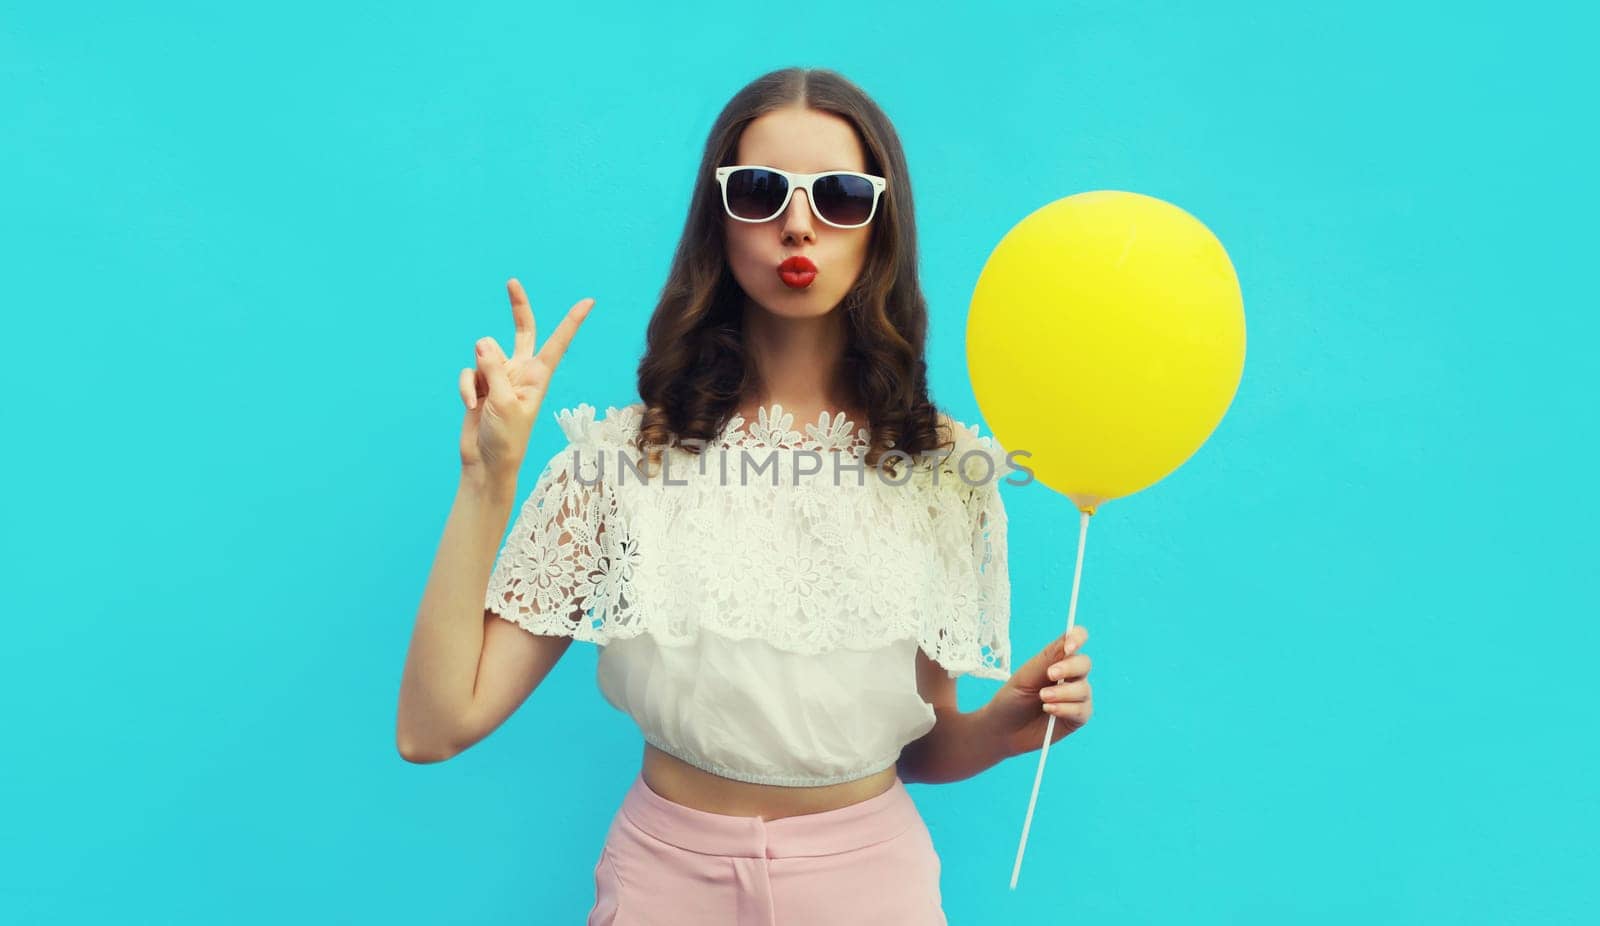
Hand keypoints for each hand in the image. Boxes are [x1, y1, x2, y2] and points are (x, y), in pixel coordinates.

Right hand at [458, 280, 594, 480]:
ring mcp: (499, 376)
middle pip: (522, 330)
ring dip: (478, 376)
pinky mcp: (480, 384)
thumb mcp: (504, 403)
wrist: (487, 462)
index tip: (588, 301)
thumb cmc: (507, 439)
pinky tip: (471, 405)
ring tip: (482, 400)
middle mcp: (521, 371)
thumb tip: (482, 341)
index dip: (572, 322)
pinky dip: (467, 387)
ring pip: (483, 354)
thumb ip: (494, 370)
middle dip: (517, 307)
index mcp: (538, 376)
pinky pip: (469, 373)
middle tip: (512, 282)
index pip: (558, 343)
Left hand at [980, 625, 1093, 758]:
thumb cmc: (1012, 698)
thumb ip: (1048, 659)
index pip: (1076, 639)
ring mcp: (1076, 696)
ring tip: (1043, 699)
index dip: (1077, 638)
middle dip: (1069, 668)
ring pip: (1084, 689)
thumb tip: (1068, 640)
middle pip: (1084, 663)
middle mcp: (1070, 676)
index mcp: (1056, 659)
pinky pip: (1082, 710)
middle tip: (1050, 674)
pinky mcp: (1077, 717)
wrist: (1003, 730)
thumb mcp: (1025, 676)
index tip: (1069, 647)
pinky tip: (1049, 709)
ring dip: (1063, 693)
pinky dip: (1066, 708)